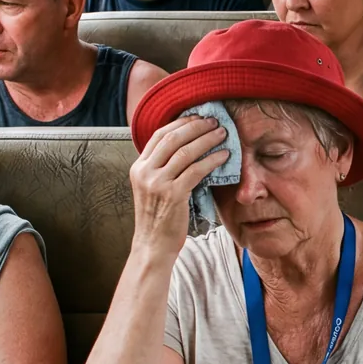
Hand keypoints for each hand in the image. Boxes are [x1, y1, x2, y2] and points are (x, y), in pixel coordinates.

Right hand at [128, 115, 229, 255]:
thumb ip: (162, 168)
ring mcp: (157, 183)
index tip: (198, 117)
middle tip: (215, 121)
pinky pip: (196, 170)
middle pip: (173, 138)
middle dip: (196, 126)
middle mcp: (144, 172)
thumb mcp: (152, 188)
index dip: (180, 123)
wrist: (153, 246)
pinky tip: (224, 156)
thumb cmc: (158, 218)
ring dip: (207, 139)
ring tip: (223, 134)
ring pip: (186, 151)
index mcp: (138, 167)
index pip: (158, 135)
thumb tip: (187, 147)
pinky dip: (212, 160)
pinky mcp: (172, 194)